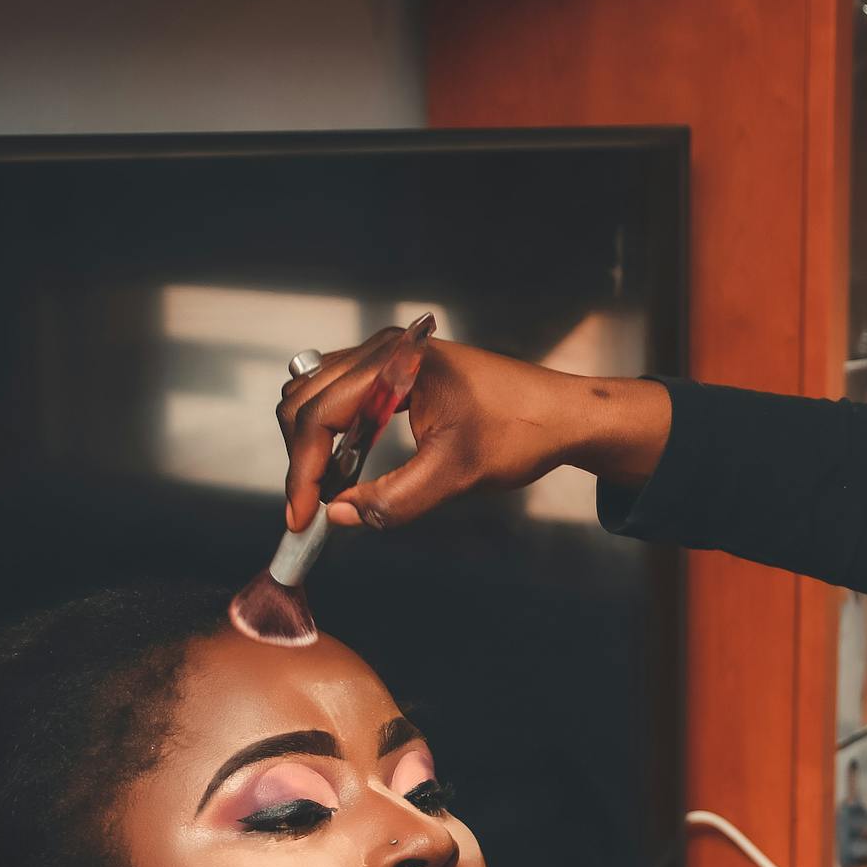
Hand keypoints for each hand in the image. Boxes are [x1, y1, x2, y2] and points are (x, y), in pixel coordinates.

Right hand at [273, 330, 669, 531]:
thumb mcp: (457, 474)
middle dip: (302, 458)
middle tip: (310, 510)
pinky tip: (346, 468)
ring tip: (328, 492)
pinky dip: (331, 432)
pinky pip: (341, 396)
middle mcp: (386, 349)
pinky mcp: (396, 371)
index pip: (320, 414)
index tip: (302, 517)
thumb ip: (394, 499)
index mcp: (399, 362)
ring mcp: (389, 357)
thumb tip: (339, 516)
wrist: (564, 415)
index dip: (304, 471)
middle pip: (306, 400)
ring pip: (316, 396)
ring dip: (312, 443)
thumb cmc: (522, 432)